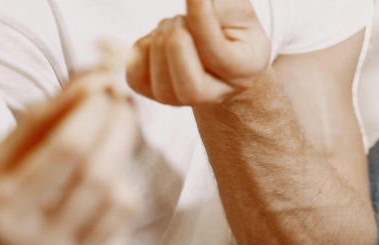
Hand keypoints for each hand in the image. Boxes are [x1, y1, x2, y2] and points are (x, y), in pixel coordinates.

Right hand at [0, 72, 138, 244]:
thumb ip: (36, 126)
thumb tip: (89, 83)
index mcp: (1, 210)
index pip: (66, 152)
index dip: (95, 115)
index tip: (107, 89)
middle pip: (99, 176)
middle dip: (119, 132)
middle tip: (123, 106)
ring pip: (119, 205)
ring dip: (126, 164)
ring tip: (117, 141)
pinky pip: (121, 233)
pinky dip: (122, 201)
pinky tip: (110, 184)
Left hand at [127, 0, 270, 104]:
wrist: (218, 51)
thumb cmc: (229, 26)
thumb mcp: (236, 11)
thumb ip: (221, 5)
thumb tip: (196, 2)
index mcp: (243, 72)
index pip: (216, 54)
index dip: (201, 20)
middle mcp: (215, 94)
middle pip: (188, 79)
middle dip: (177, 36)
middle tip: (184, 21)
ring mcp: (182, 100)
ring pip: (159, 75)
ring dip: (161, 38)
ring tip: (176, 29)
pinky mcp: (153, 94)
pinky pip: (135, 74)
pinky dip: (143, 49)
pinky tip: (160, 42)